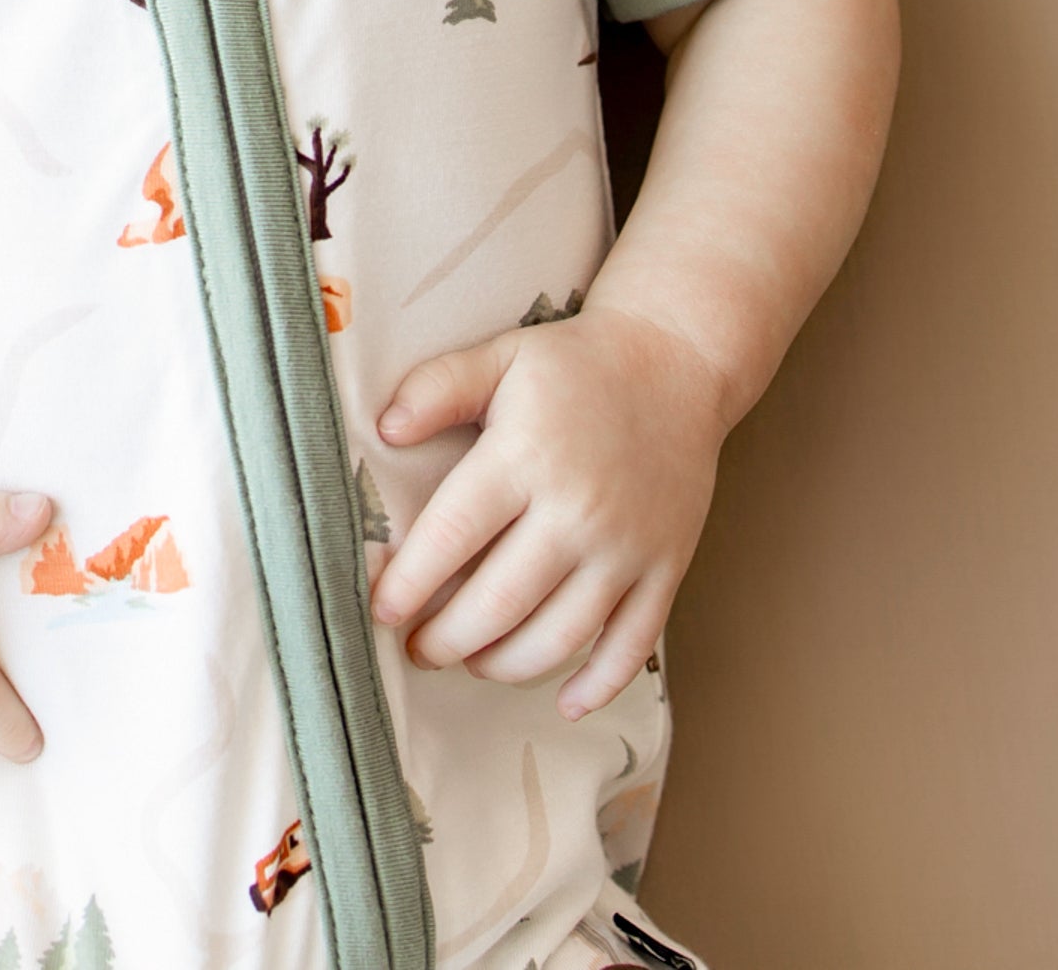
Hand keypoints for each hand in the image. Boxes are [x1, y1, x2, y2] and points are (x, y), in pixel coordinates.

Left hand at [369, 302, 732, 720]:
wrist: (677, 363)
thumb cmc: (576, 365)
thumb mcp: (501, 357)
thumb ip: (439, 387)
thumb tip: (384, 429)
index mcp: (526, 457)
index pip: (453, 536)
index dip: (410, 584)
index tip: (380, 611)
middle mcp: (577, 510)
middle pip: (500, 602)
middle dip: (447, 638)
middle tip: (418, 648)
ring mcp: (626, 546)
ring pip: (559, 636)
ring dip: (506, 664)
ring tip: (472, 660)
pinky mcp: (666, 567)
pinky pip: (632, 646)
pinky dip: (597, 685)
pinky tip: (564, 701)